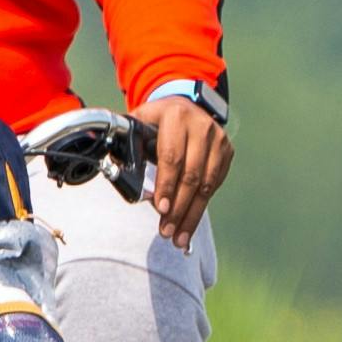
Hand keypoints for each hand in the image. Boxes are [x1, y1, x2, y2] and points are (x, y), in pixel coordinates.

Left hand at [135, 100, 233, 246]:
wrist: (186, 105)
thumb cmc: (156, 120)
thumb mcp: (138, 122)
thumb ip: (127, 142)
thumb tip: (115, 170)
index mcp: (175, 117)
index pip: (172, 157)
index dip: (166, 185)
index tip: (161, 209)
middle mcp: (201, 127)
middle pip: (191, 175)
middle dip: (178, 208)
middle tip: (167, 230)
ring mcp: (218, 139)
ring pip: (206, 185)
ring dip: (192, 214)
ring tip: (179, 236)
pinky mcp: (226, 151)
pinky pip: (215, 184)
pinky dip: (202, 205)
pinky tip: (190, 222)